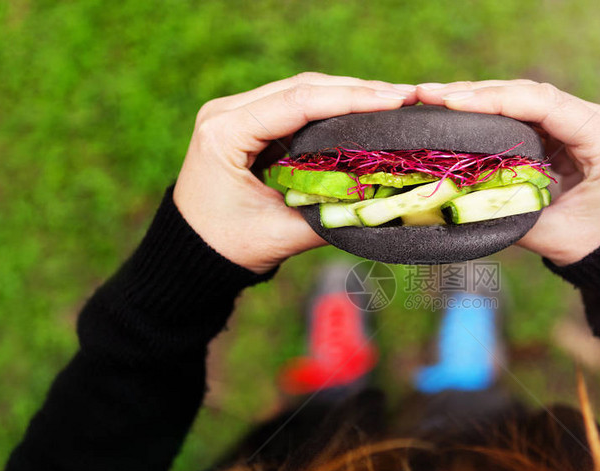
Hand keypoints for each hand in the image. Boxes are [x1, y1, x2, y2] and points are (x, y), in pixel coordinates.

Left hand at [174, 73, 416, 273]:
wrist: (193, 253)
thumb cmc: (228, 246)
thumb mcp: (281, 234)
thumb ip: (330, 216)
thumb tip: (382, 201)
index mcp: (225, 133)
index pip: (297, 103)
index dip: (351, 99)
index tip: (395, 101)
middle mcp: (227, 112)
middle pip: (302, 88)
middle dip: (357, 90)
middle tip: (406, 96)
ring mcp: (236, 113)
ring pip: (301, 91)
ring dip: (348, 95)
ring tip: (394, 100)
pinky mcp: (249, 123)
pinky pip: (296, 106)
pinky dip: (332, 108)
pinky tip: (364, 111)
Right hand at [417, 80, 599, 265]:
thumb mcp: (555, 236)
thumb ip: (510, 215)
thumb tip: (458, 201)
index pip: (546, 105)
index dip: (496, 100)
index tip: (452, 102)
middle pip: (534, 93)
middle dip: (479, 92)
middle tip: (429, 94)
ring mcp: (587, 121)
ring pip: (528, 97)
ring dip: (482, 97)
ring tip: (434, 99)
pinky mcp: (571, 129)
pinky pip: (530, 112)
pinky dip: (495, 111)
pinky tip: (460, 112)